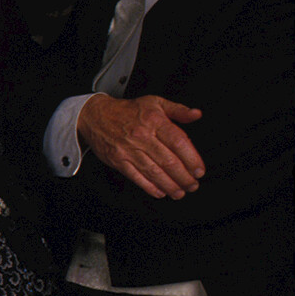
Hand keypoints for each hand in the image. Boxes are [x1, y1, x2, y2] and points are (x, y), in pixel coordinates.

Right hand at [77, 94, 204, 198]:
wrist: (95, 116)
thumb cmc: (127, 110)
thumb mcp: (155, 103)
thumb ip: (178, 110)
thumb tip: (196, 114)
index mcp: (154, 121)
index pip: (178, 142)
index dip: (192, 159)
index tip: (199, 171)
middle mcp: (142, 136)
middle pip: (168, 161)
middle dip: (184, 177)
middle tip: (193, 185)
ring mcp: (129, 149)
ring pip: (154, 172)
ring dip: (170, 185)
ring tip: (180, 192)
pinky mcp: (118, 160)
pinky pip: (136, 176)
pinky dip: (150, 187)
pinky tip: (160, 192)